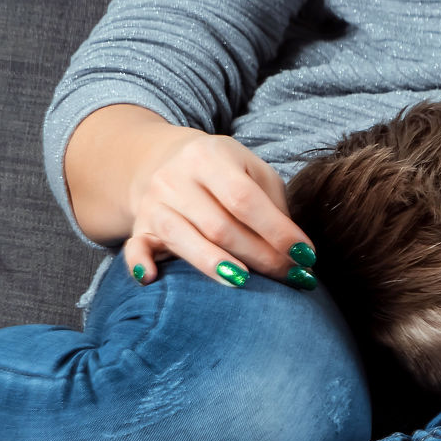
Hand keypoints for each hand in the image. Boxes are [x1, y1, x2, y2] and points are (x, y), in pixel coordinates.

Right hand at [122, 129, 316, 288]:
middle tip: (291, 277)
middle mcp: (175, 177)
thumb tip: (296, 252)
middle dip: (260, 256)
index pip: (245, 199)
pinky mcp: (139, 226)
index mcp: (210, 156)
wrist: (167, 161)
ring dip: (215, 265)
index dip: (277, 231)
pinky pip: (134, 247)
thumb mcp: (254, 173)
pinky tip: (152, 279)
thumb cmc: (226, 173)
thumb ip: (275, 206)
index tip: (306, 256)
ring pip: (181, 238)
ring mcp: (153, 202)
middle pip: (219, 225)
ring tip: (246, 283)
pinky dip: (140, 263)